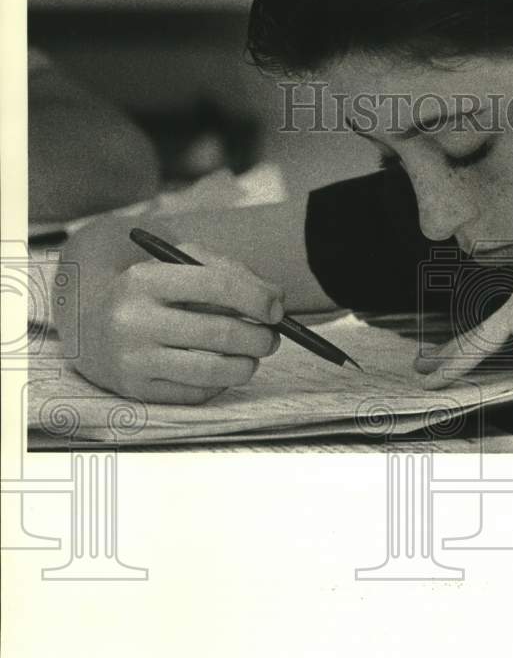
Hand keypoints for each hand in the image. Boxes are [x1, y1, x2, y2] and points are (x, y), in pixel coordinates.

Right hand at [75, 244, 284, 403]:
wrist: (90, 325)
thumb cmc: (153, 292)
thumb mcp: (180, 265)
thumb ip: (230, 273)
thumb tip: (277, 300)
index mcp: (144, 279)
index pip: (217, 286)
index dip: (257, 299)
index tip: (277, 309)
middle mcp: (133, 320)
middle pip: (221, 333)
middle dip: (260, 338)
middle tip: (271, 337)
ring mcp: (133, 359)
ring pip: (215, 370)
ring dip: (247, 364)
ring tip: (252, 355)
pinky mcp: (138, 390)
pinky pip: (199, 392)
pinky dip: (222, 382)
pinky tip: (221, 369)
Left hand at [414, 261, 512, 387]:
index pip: (503, 334)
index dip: (478, 349)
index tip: (461, 365)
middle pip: (483, 333)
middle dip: (453, 351)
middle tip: (425, 365)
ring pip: (477, 337)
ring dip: (449, 358)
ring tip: (424, 373)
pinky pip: (485, 340)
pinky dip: (462, 359)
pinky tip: (441, 374)